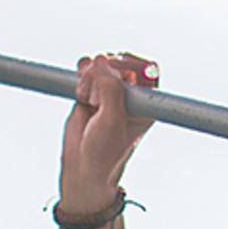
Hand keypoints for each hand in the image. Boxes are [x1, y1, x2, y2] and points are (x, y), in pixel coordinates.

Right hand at [59, 52, 158, 213]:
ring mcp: (111, 93)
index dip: (129, 64)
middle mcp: (130, 96)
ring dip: (91, 75)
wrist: (83, 166)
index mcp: (146, 103)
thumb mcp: (112, 120)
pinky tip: (80, 90)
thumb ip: (110, 89)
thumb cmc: (105, 153)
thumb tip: (101, 62)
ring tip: (88, 96)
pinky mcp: (93, 93)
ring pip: (103, 66)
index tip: (114, 69)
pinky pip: (88, 73)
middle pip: (122, 63)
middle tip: (97, 85)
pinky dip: (82, 76)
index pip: (146, 70)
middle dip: (106, 70)